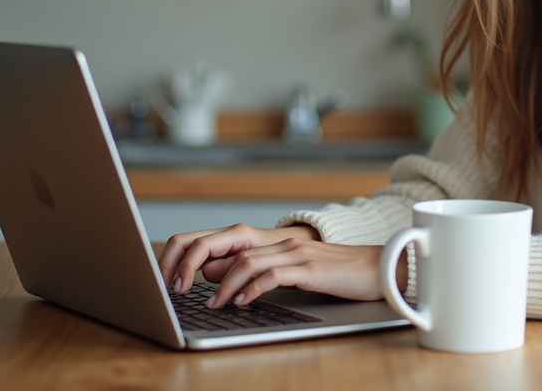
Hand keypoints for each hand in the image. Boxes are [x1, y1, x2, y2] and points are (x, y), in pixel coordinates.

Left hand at [158, 222, 406, 308]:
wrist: (375, 269)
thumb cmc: (333, 273)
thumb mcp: (288, 269)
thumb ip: (253, 268)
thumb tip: (215, 275)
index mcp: (267, 241)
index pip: (214, 238)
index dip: (185, 254)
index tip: (166, 277)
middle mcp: (276, 241)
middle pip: (221, 243)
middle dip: (190, 264)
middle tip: (174, 289)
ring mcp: (293, 252)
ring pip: (244, 260)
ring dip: (221, 284)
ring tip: (211, 304)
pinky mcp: (309, 268)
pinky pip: (272, 274)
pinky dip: (252, 289)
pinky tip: (242, 303)